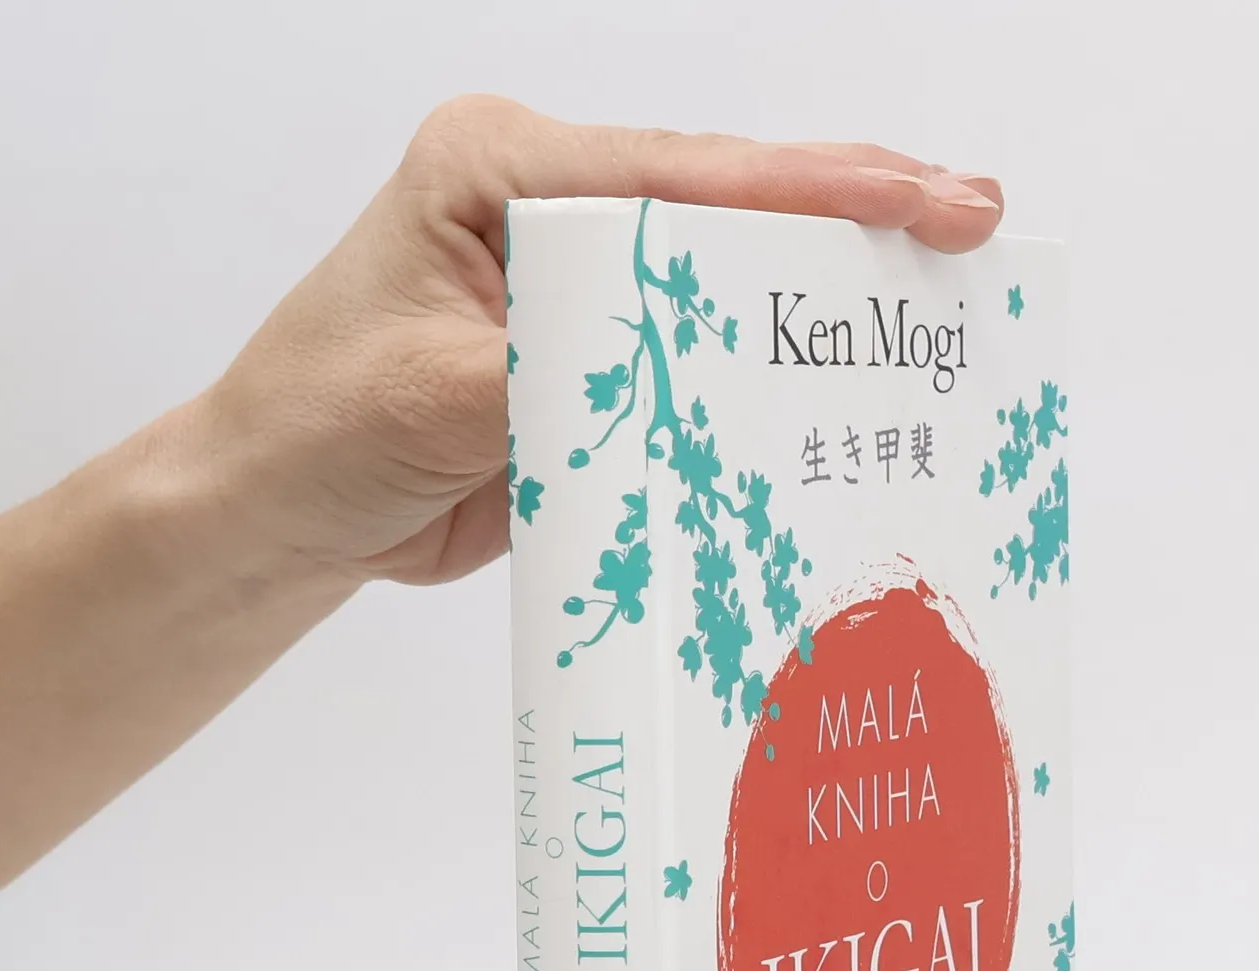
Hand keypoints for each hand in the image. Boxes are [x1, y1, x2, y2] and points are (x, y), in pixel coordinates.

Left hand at [200, 96, 1005, 588]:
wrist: (283, 512)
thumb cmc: (315, 430)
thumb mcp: (423, 398)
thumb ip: (547, 378)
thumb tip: (659, 372)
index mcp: (500, 170)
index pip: (677, 175)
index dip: (807, 189)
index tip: (920, 198)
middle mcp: (550, 210)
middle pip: (725, 207)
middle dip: (850, 216)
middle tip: (974, 225)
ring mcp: (581, 288)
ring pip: (725, 282)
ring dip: (826, 296)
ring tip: (943, 301)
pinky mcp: (598, 365)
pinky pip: (701, 365)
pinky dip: (771, 379)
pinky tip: (845, 390)